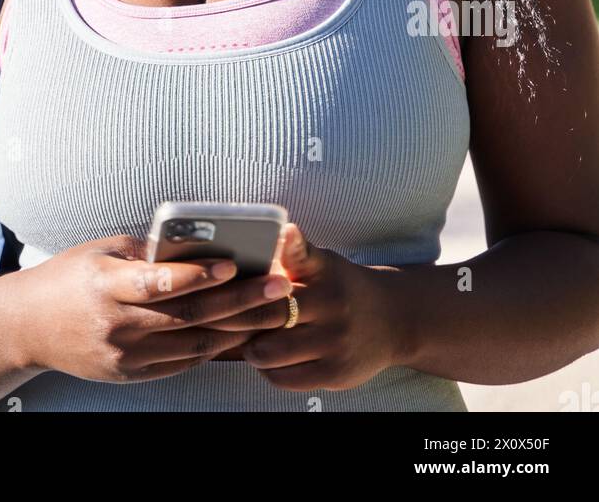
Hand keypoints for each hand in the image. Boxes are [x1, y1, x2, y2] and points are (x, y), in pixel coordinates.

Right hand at [15, 233, 294, 383]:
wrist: (28, 326)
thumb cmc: (70, 277)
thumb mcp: (102, 252)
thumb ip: (147, 252)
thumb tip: (198, 246)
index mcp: (107, 285)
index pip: (159, 282)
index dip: (198, 275)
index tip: (233, 263)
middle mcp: (118, 324)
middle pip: (188, 315)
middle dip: (240, 301)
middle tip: (277, 287)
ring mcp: (125, 355)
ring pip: (193, 343)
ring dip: (239, 328)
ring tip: (273, 312)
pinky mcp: (130, 374)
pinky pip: (182, 362)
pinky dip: (214, 347)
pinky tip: (241, 332)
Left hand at [237, 223, 401, 390]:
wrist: (392, 319)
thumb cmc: (342, 286)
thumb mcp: (323, 262)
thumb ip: (294, 251)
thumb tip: (270, 234)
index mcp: (323, 275)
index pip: (279, 276)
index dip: (247, 285)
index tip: (226, 286)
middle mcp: (331, 309)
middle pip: (265, 318)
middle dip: (235, 319)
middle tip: (220, 316)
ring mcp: (334, 345)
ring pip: (270, 354)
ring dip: (250, 348)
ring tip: (247, 339)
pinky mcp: (335, 375)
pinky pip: (284, 379)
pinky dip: (268, 370)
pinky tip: (269, 358)